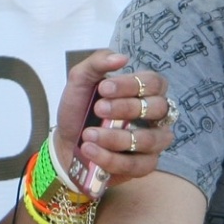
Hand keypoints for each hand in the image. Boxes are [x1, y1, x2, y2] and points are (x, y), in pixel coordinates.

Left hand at [56, 52, 172, 184]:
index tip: (103, 88)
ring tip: (88, 135)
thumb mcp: (80, 81)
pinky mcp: (144, 165)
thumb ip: (97, 63)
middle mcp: (155, 116)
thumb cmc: (79, 110)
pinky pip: (138, 165)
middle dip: (126, 108)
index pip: (154, 82)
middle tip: (98, 110)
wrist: (65, 143)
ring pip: (150, 139)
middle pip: (158, 108)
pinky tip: (91, 151)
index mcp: (144, 91)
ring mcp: (153, 142)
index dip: (132, 85)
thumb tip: (122, 57)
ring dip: (116, 137)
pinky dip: (111, 159)